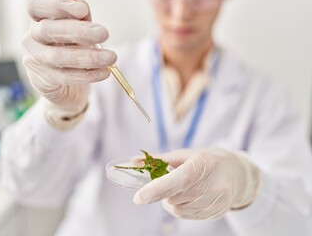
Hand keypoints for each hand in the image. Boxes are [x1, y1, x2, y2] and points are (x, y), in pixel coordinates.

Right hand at [22, 0, 116, 114]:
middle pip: (48, 30)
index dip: (57, 5)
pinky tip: (104, 72)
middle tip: (103, 33)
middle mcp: (32, 38)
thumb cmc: (71, 52)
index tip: (82, 9)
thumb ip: (79, 20)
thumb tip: (83, 10)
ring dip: (88, 57)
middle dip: (78, 31)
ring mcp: (35, 61)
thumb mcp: (77, 32)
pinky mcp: (43, 81)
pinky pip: (66, 76)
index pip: (38, 7)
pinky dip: (88, 74)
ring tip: (110, 57)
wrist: (66, 87)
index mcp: (38, 20)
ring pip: (58, 57)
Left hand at [133, 148, 259, 219]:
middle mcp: (212, 186)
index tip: (138, 197)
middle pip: (174, 198)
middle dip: (164, 192)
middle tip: (170, 180)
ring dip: (171, 200)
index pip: (178, 180)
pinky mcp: (215, 213)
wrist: (237, 172)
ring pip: (178, 209)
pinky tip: (190, 196)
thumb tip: (132, 162)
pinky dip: (181, 207)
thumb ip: (158, 160)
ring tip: (183, 188)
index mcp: (201, 165)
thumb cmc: (206, 160)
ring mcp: (215, 202)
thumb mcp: (184, 154)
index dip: (157, 189)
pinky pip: (186, 215)